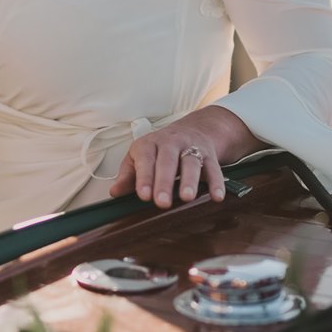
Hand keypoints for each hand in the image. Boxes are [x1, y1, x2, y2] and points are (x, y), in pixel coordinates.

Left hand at [109, 106, 260, 208]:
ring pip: (191, 163)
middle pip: (168, 161)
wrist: (193, 129)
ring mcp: (191, 148)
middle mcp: (171, 143)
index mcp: (150, 144)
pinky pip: (214, 168)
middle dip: (165, 182)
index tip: (143, 195)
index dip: (144, 178)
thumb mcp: (139, 157)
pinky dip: (216, 182)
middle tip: (162, 202)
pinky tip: (216, 196)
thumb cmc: (160, 148)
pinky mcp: (209, 155)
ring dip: (190, 180)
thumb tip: (114, 193)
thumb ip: (128, 175)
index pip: (145, 160)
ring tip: (186, 197)